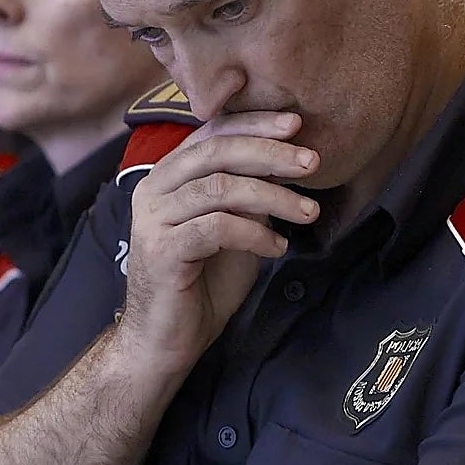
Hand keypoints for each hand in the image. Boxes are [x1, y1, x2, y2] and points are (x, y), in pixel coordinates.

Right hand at [119, 111, 319, 375]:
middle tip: (312, 163)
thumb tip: (286, 163)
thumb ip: (248, 196)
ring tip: (308, 211)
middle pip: (215, 151)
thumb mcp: (233, 228)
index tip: (297, 125)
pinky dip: (254, 234)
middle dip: (269, 152)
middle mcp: (153, 189)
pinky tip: (277, 247)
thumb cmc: (201, 283)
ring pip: (219, 187)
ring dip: (272, 196)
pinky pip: (216, 228)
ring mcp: (153, 219)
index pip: (210, 132)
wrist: (167, 340)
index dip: (254, 124)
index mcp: (168, 176)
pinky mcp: (161, 250)